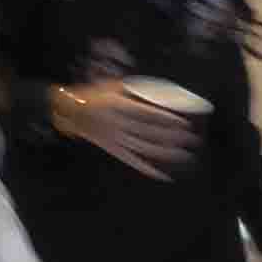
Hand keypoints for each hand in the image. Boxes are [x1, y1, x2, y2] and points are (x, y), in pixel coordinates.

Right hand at [54, 79, 203, 179]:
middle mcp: (117, 124)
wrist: (70, 112)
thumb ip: (131, 90)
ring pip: (144, 148)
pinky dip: (147, 169)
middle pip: (149, 133)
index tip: (182, 122)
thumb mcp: (111, 87)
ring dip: (165, 152)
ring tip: (184, 154)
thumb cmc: (91, 96)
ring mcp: (115, 139)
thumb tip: (154, 91)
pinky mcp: (114, 150)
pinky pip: (132, 161)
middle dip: (171, 137)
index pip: (146, 115)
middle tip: (190, 138)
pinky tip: (162, 174)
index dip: (165, 119)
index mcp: (117, 106)